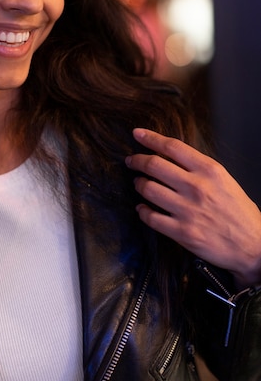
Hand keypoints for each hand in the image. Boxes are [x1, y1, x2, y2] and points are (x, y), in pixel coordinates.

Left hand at [125, 128, 260, 287]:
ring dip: (139, 184)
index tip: (137, 134)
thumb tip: (169, 156)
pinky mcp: (182, 232)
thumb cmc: (240, 212)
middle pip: (154, 165)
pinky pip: (150, 217)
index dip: (150, 138)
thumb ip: (198, 168)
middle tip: (131, 161)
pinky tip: (142, 208)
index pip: (172, 147)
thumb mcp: (224, 180)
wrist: (254, 246)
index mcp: (209, 170)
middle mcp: (196, 187)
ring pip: (148, 189)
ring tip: (139, 183)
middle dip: (137, 161)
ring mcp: (187, 210)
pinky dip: (142, 211)